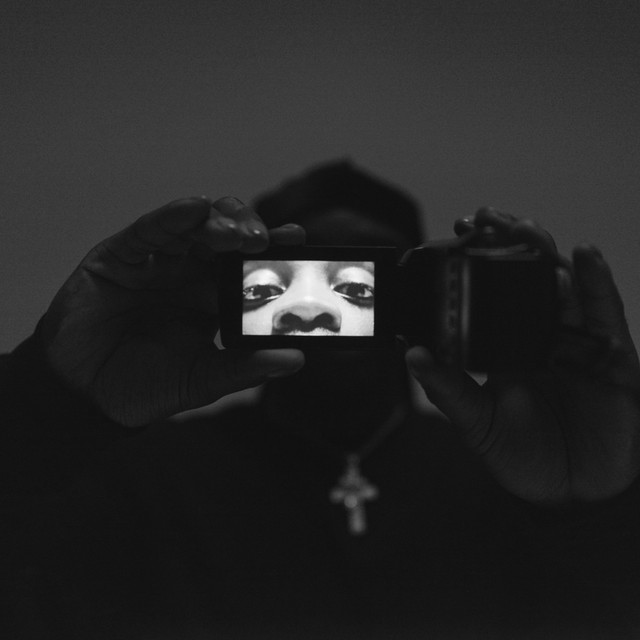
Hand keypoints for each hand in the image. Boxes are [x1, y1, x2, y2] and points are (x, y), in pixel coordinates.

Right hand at [41, 197, 304, 426]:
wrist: (86, 396)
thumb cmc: (146, 386)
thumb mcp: (202, 380)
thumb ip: (246, 369)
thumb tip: (296, 359)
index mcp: (212, 298)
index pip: (247, 266)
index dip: (272, 251)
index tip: (297, 240)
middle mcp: (188, 274)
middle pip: (224, 236)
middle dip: (247, 230)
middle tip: (263, 240)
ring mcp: (156, 262)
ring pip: (192, 227)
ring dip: (217, 222)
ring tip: (237, 233)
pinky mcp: (121, 256)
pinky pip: (149, 230)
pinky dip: (171, 217)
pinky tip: (192, 209)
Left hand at [406, 208, 639, 505]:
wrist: (571, 494)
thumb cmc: (521, 456)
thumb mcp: (477, 423)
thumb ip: (449, 390)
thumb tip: (411, 355)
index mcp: (508, 345)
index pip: (495, 291)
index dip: (481, 261)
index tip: (460, 233)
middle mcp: (543, 335)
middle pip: (530, 275)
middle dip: (511, 242)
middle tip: (485, 217)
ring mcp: (578, 342)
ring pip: (566, 284)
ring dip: (546, 253)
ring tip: (523, 228)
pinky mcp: (613, 358)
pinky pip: (607, 313)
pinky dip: (598, 283)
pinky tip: (584, 256)